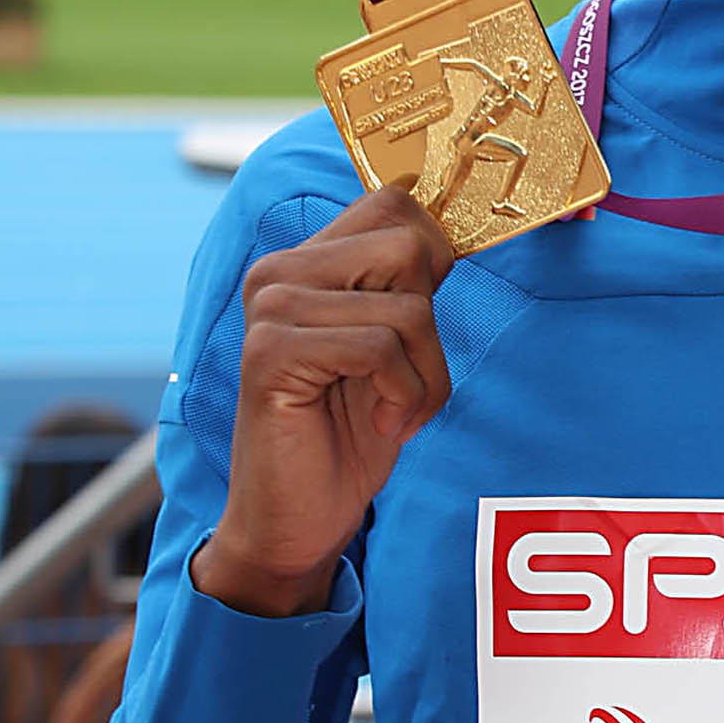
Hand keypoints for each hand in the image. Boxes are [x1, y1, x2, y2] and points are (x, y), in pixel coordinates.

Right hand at [193, 187, 454, 616]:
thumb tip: (452, 237)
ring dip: (424, 377)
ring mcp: (270, 307)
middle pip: (410, 249)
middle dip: (433, 329)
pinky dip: (403, 396)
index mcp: (307, 260)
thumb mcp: (395, 347)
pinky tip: (381, 425)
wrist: (298, 518)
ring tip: (395, 411)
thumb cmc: (351, 432)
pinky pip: (379, 348)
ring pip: (406, 309)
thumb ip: (408, 288)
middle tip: (409, 381)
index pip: (394, 203)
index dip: (435, 258)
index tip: (424, 327)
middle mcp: (280, 270)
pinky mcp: (270, 352)